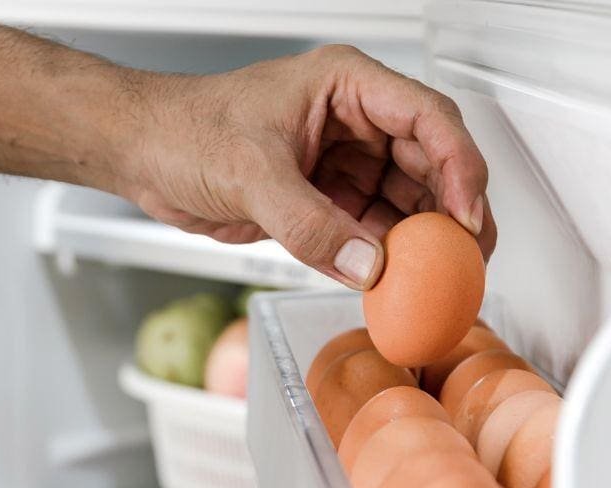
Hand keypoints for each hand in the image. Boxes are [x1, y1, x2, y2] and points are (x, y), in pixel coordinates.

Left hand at [121, 45, 495, 289]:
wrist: (144, 155)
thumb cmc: (184, 129)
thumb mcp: (250, 172)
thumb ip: (309, 223)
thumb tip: (368, 265)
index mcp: (345, 85)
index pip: (427, 118)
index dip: (458, 166)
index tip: (466, 214)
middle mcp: (353, 121)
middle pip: (428, 163)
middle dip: (449, 211)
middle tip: (464, 258)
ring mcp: (341, 162)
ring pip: (404, 200)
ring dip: (419, 239)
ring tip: (433, 276)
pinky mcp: (324, 199)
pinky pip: (369, 228)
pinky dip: (382, 254)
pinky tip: (391, 278)